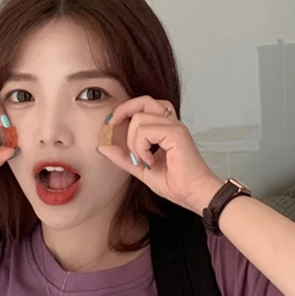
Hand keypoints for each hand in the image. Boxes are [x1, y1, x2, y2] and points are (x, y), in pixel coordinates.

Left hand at [97, 95, 224, 215]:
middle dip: (123, 111)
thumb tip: (103, 147)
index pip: (144, 105)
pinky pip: (146, 132)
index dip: (126, 109)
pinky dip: (142, 148)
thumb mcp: (141, 169)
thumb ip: (123, 157)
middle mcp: (171, 123)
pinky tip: (150, 162)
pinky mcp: (176, 133)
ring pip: (139, 119)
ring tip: (144, 161)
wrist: (192, 194)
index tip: (111, 123)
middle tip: (112, 125)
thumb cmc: (175, 183)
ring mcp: (175, 126)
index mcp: (165, 128)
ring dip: (134, 143)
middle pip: (143, 101)